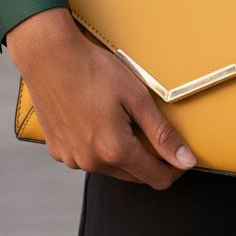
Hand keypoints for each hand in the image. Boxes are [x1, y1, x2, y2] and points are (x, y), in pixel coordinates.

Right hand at [6, 7, 197, 188]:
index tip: (181, 153)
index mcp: (115, 150)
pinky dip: (98, 146)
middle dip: (149, 159)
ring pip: (110, 168)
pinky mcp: (57, 151)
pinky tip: (97, 119)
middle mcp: (91, 162)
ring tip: (120, 117)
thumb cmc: (93, 70)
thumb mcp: (136, 97)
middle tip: (150, 127)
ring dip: (122, 153)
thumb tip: (186, 160)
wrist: (49, 57)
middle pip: (134, 176)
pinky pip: (87, 158)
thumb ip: (162, 134)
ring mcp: (71, 159)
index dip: (175, 168)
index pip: (156, 178)